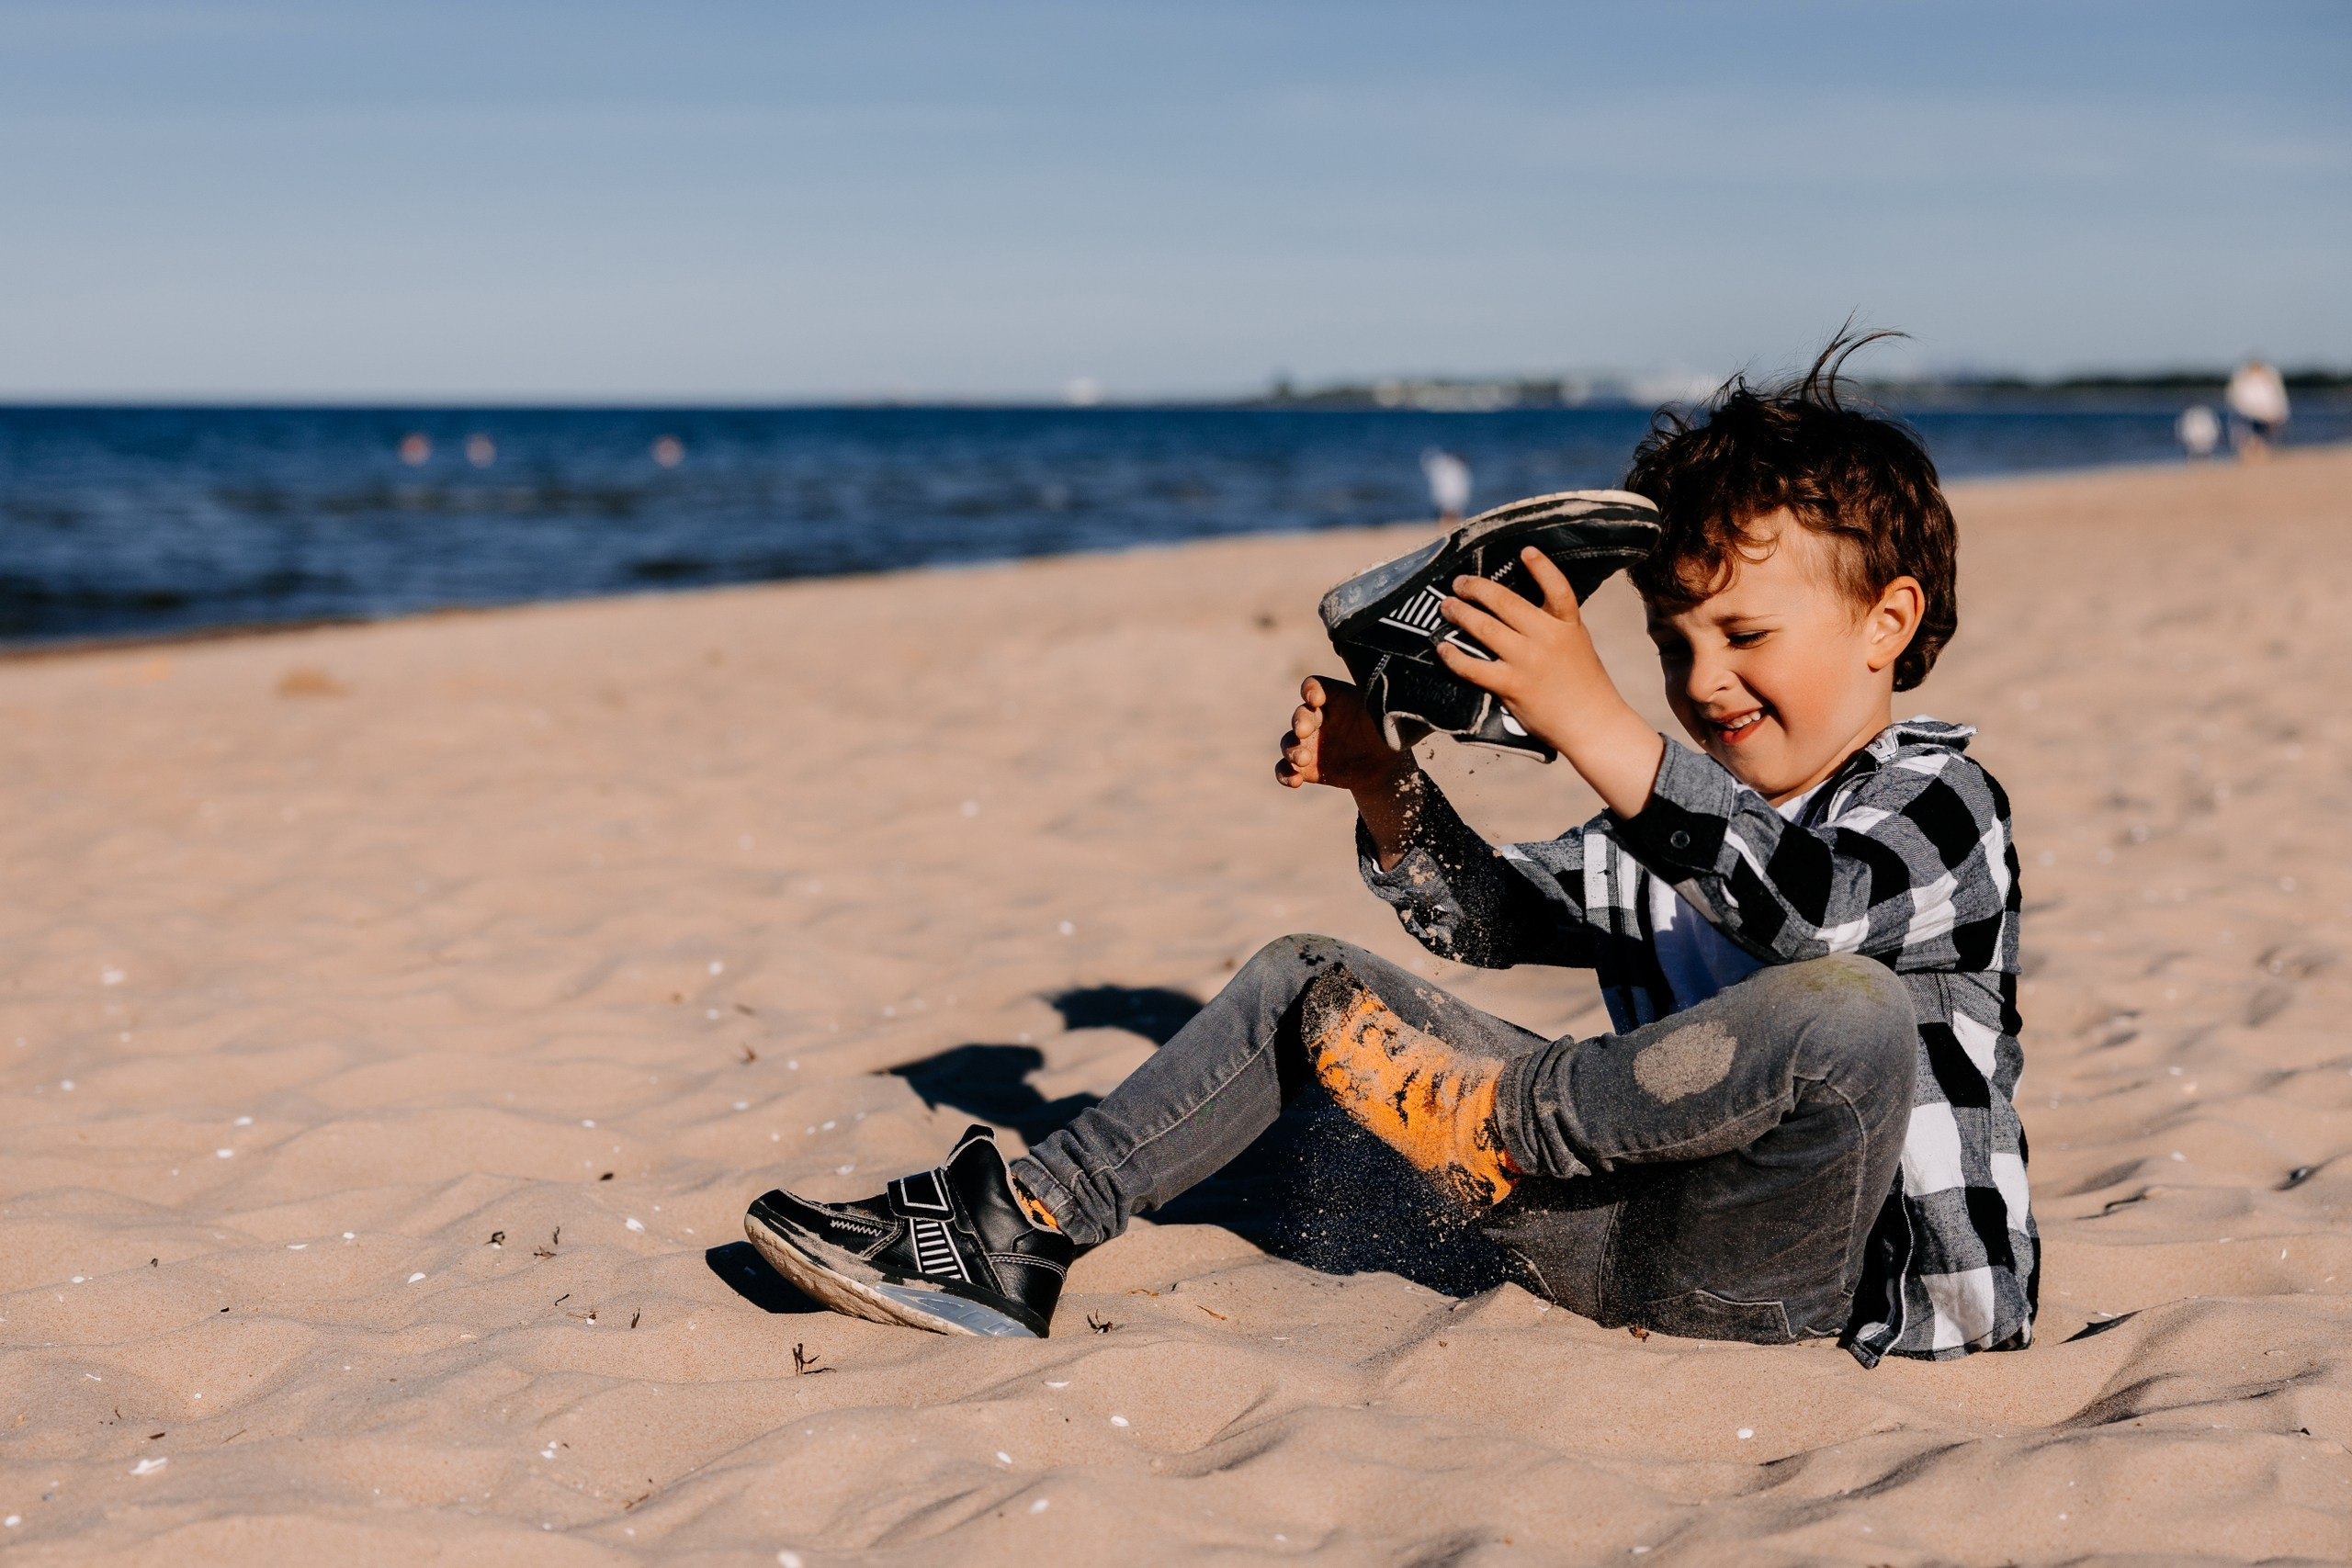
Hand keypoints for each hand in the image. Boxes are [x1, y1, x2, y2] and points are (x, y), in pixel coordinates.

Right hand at [1276, 676, 1409, 791]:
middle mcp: (1318, 718)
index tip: (1315, 699)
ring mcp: (1309, 742)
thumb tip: (1418, 698)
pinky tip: (1295, 781)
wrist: (1384, 764)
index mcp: (1336, 698)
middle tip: (1304, 730)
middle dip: (1299, 721)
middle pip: (1300, 714)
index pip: (1315, 686)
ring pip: (1288, 741)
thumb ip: (1392, 707)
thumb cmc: (1387, 730)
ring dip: (1291, 749)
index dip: (1310, 690)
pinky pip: (1286, 768)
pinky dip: (1285, 774)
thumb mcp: (1391, 717)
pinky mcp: (1306, 767)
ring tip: (1303, 759)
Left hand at [1436, 548, 1664, 817]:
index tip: (1525, 550)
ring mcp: (1529, 661)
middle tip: (1459, 583)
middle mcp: (1547, 638)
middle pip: (1506, 602)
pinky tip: (1442, 648)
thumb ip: (1553, 627)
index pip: (1557, 588)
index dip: (1542, 567)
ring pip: (1485, 628)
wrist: (1593, 723)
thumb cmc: (1585, 685)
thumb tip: (1518, 613)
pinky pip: (1474, 667)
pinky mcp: (1512, 685)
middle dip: (1478, 589)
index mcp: (1568, 625)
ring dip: (1461, 614)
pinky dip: (1454, 656)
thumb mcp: (1577, 645)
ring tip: (1446, 607)